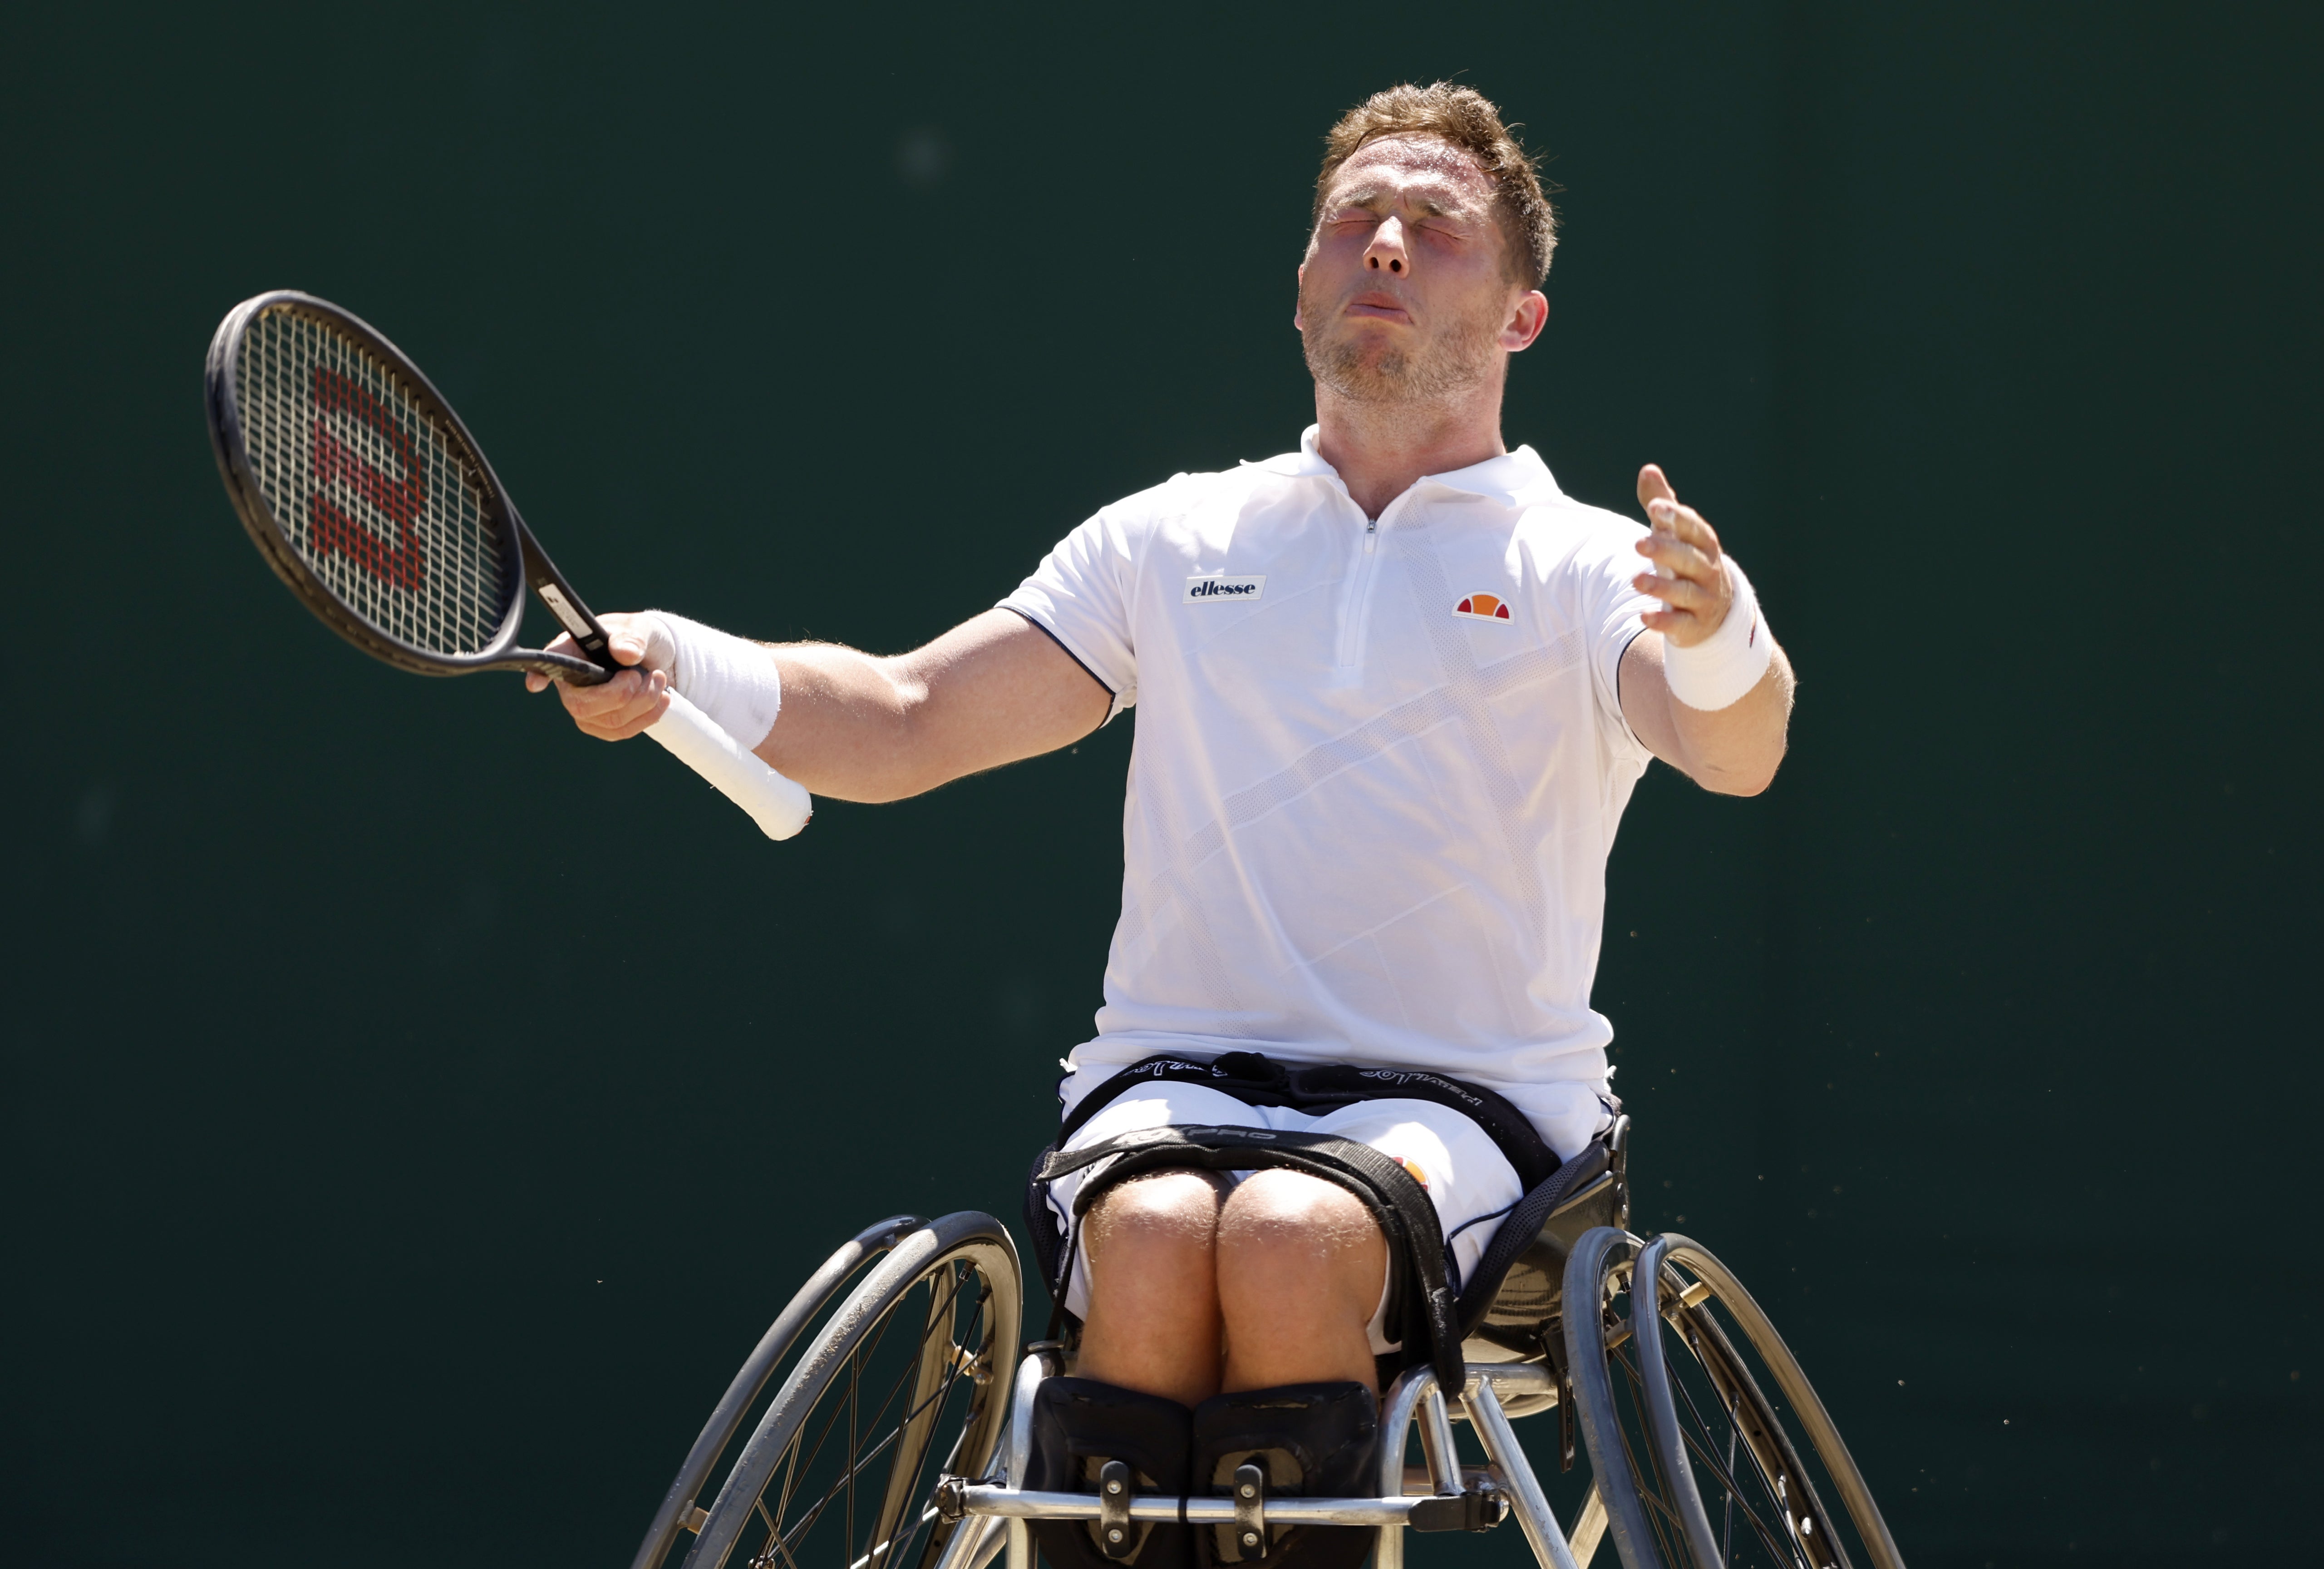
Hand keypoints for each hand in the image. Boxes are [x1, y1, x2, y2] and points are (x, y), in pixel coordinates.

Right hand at [523, 610, 674, 739]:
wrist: (659, 660)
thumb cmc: (639, 639)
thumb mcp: (640, 628)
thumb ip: (633, 636)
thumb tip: (625, 653)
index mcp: (572, 650)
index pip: (550, 661)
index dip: (539, 674)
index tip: (536, 684)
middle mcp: (571, 682)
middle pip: (583, 704)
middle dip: (622, 694)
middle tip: (645, 675)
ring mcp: (585, 706)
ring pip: (609, 721)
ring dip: (643, 702)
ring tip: (659, 680)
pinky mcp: (602, 724)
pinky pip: (621, 731)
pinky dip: (647, 717)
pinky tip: (661, 699)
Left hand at [1632, 464, 1732, 648]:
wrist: (1716, 611)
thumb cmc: (1688, 562)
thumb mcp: (1677, 534)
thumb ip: (1663, 504)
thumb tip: (1648, 469)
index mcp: (1704, 544)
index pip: (1693, 528)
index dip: (1675, 518)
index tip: (1654, 508)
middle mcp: (1708, 571)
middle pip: (1688, 559)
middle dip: (1665, 550)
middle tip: (1638, 543)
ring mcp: (1704, 599)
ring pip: (1684, 592)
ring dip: (1660, 587)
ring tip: (1635, 581)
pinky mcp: (1694, 626)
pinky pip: (1680, 624)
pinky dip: (1663, 621)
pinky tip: (1643, 616)